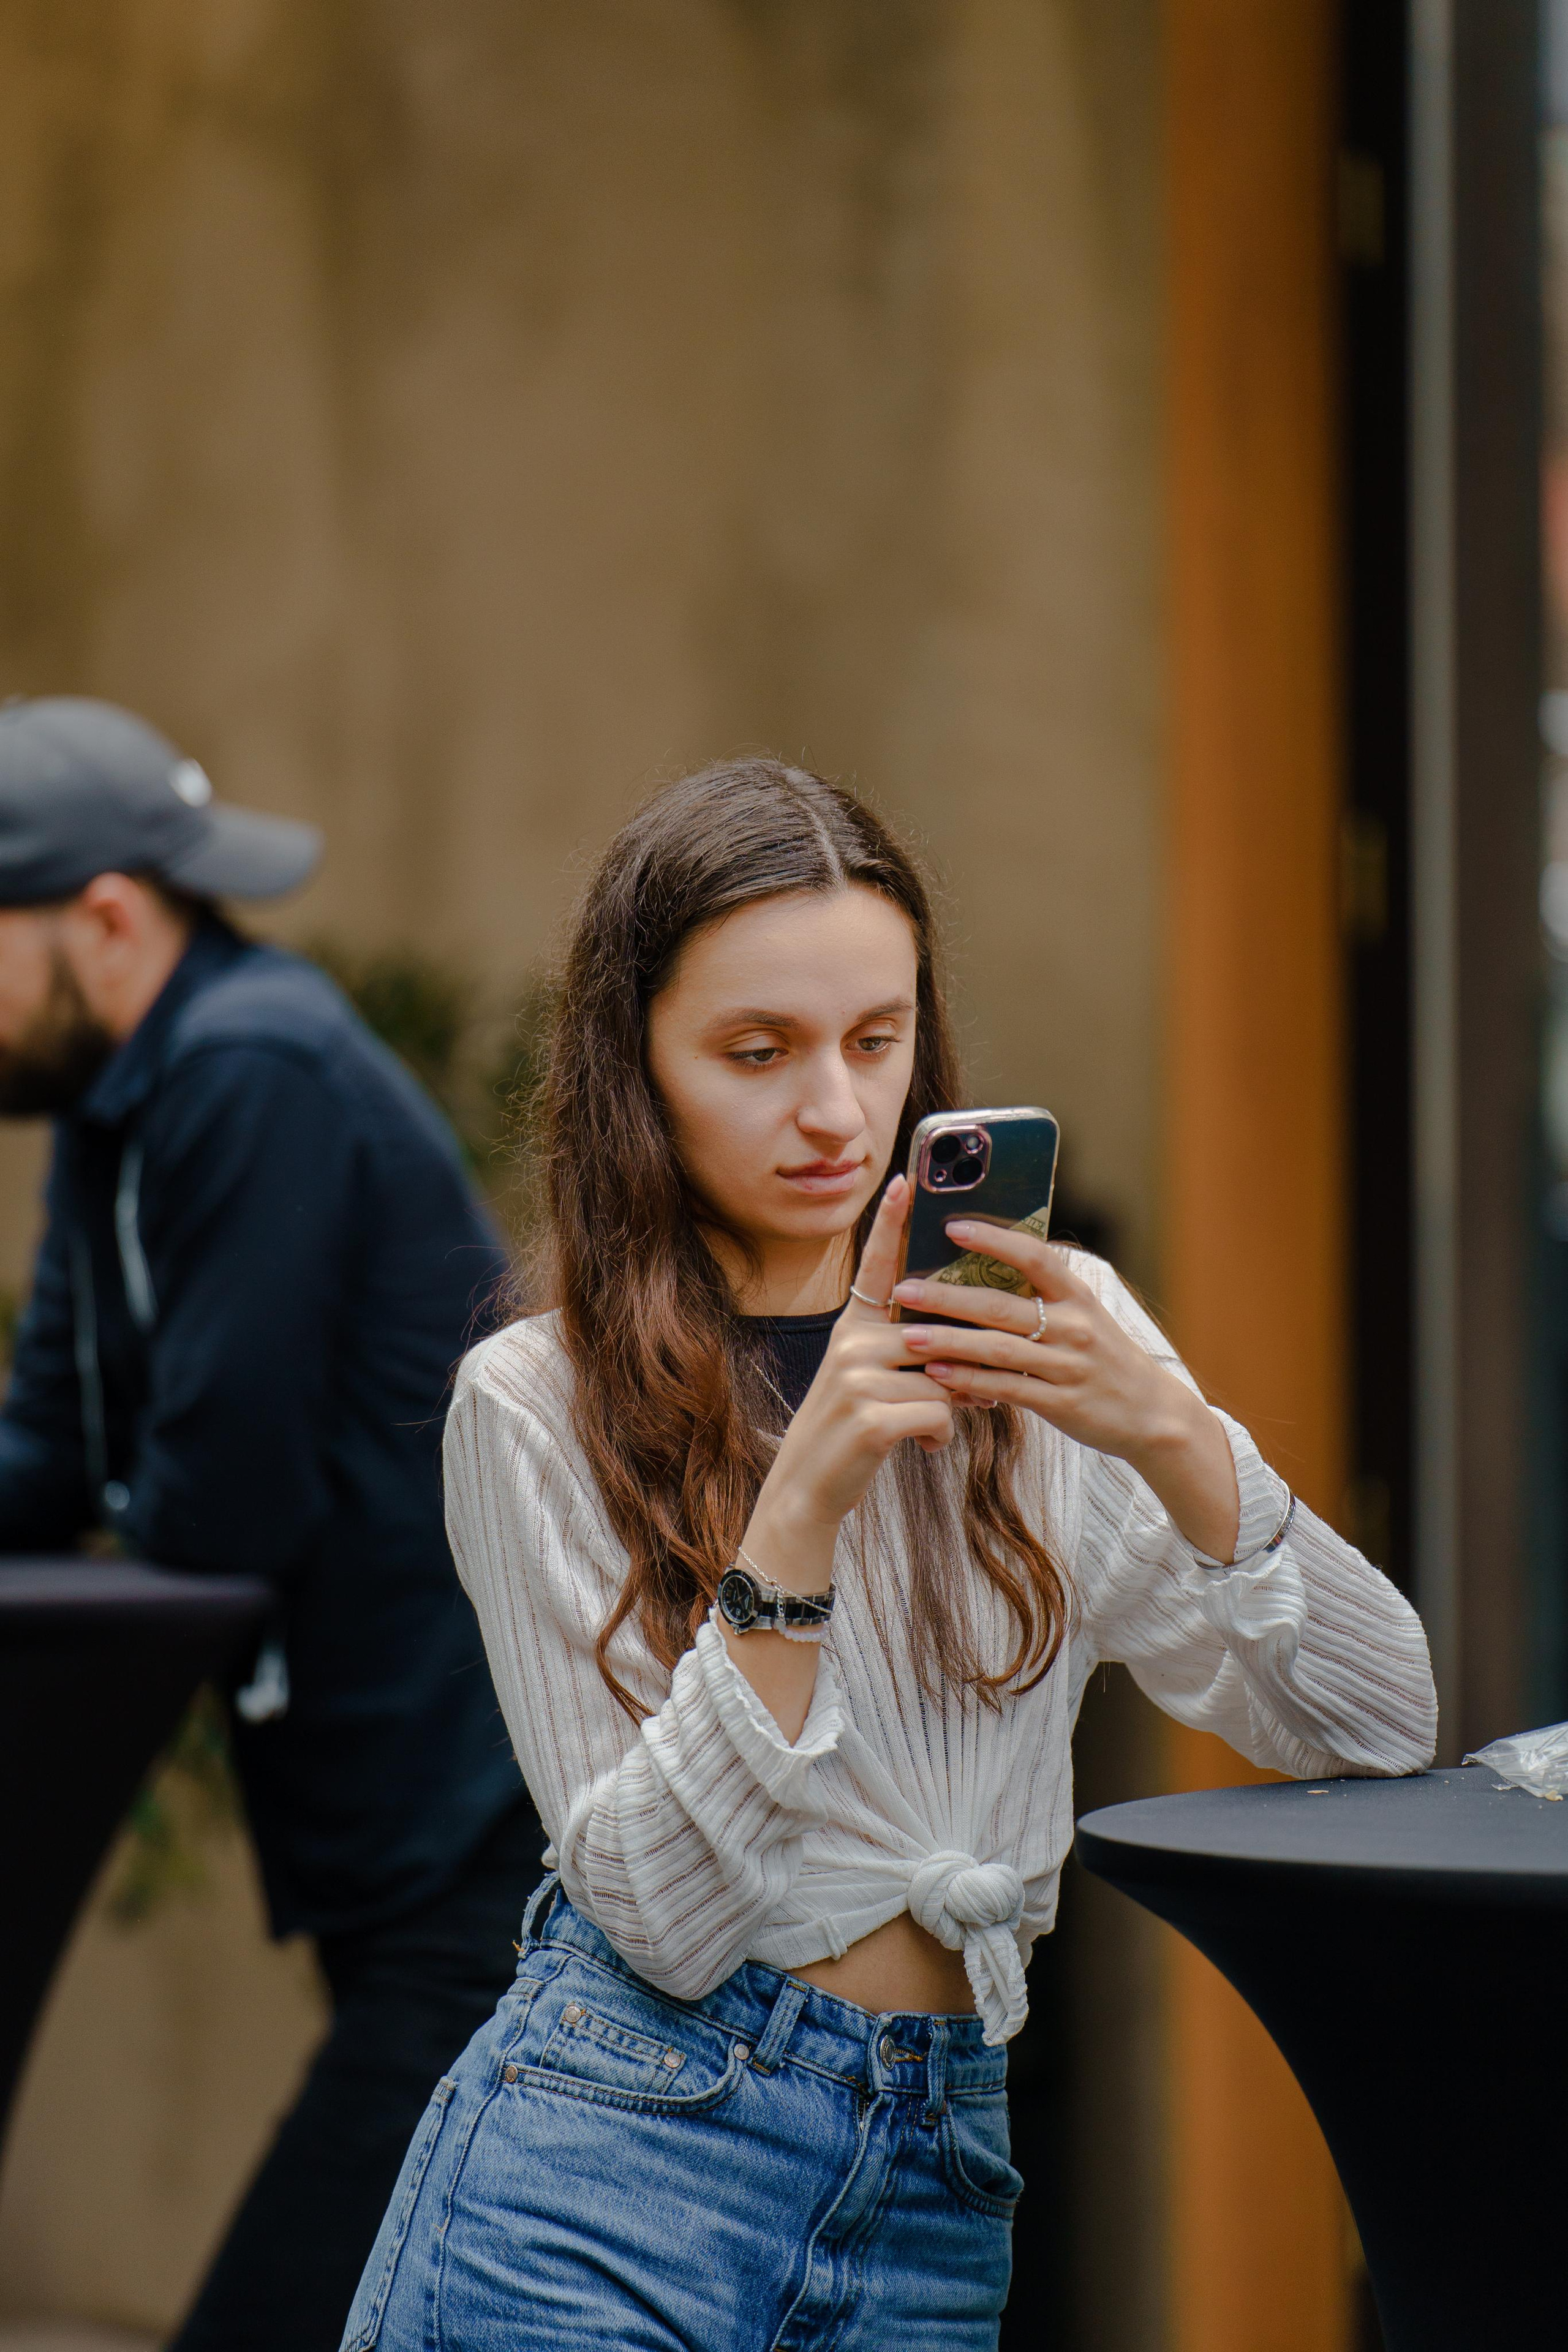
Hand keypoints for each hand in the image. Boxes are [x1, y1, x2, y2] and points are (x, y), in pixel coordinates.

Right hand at [744, 1175, 951, 1586]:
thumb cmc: (849, 1435)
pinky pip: (938, 1414)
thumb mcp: (868, 1383)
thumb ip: (906, 1356)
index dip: (891, 1223)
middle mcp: (851, 1345)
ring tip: (932, 1429)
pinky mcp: (872, 1417)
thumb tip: (964, 1347)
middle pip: (936, 1331)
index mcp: (851, 1330)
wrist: (807, 1490)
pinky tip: (924, 1449)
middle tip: (977, 1392)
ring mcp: (857, 1380)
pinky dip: (940, 1436)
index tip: (906, 1180)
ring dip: (954, 1407)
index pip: (874, 1266)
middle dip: (964, 1362)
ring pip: (943, 1376)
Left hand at [892, 1221, 1240, 1560]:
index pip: (1034, 1256)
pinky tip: (937, 1374)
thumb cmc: (1105, 1359)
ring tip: (907, 1335)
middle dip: (947, 1296)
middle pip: (1001, 1306)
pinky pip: (1006, 1389)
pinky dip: (969, 1381)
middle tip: (904, 1287)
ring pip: (997, 1349)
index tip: (952, 1226)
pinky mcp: (1060, 1404)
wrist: (1151, 1414)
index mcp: (1078, 1297)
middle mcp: (1074, 1327)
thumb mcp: (1085, 1317)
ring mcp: (1067, 1367)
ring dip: (948, 1342)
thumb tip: (984, 1266)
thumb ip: (1043, 1296)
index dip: (993, 1239)